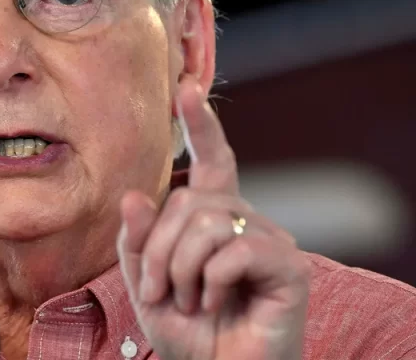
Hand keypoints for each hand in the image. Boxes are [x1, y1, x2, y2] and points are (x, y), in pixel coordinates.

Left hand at [116, 77, 310, 359]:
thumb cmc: (190, 333)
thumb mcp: (147, 285)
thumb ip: (137, 242)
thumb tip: (134, 195)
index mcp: (213, 220)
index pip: (211, 163)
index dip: (201, 126)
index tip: (187, 89)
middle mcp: (245, 221)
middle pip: (189, 201)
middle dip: (159, 249)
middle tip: (161, 291)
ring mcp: (271, 241)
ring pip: (207, 222)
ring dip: (180, 267)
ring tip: (189, 300)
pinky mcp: (289, 267)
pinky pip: (236, 249)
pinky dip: (211, 280)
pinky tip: (214, 304)